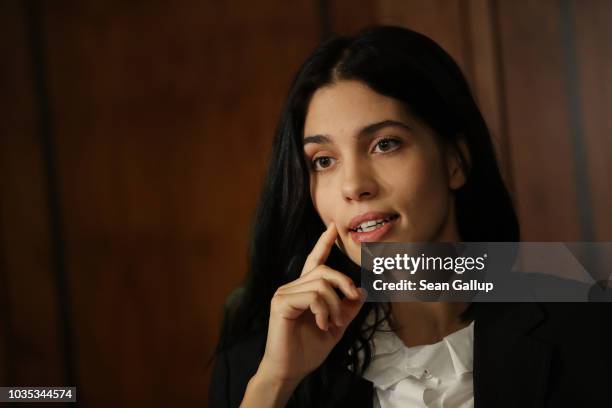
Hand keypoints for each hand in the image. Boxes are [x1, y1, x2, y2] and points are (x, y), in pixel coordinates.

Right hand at [248, 223, 365, 400]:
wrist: (290, 370)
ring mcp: (285, 293)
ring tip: (332, 323)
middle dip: (345, 285)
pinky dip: (323, 310)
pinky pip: (312, 296)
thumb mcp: (336, 326)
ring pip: (321, 285)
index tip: (333, 227)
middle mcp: (293, 287)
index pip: (315, 261)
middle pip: (326, 271)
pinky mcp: (281, 303)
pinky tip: (321, 324)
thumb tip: (362, 291)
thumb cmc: (308, 350)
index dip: (324, 243)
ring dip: (335, 305)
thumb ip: (347, 308)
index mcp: (305, 290)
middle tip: (352, 302)